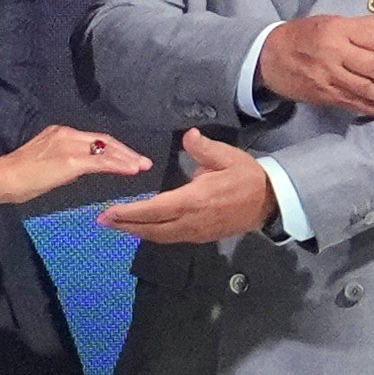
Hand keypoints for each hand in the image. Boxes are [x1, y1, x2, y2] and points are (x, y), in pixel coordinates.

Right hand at [0, 125, 150, 210]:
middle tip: (142, 162)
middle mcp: (65, 134)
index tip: (127, 158)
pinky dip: (119, 166)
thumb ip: (62, 165)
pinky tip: (131, 170)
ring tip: (141, 166)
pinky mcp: (70, 160)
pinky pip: (101, 162)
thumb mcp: (42, 166)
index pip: (93, 140)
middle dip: (126, 152)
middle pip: (104, 141)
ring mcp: (68, 146)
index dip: (113, 149)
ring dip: (127, 159)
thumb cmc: (13, 178)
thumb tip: (77, 171)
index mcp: (58, 134)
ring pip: (106, 150)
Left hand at [98, 129, 276, 244]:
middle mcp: (192, 220)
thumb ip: (204, 148)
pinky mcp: (201, 236)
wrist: (271, 202)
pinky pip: (171, 238)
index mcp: (195, 199)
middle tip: (102, 221)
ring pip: (160, 236)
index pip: (155, 209)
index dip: (130, 213)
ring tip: (117, 225)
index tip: (109, 212)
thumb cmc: (247, 177)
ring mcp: (196, 231)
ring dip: (137, 232)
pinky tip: (142, 229)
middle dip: (125, 225)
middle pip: (152, 228)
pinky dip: (153, 235)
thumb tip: (188, 135)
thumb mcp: (227, 156)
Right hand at [257, 9, 373, 116]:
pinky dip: (366, 107)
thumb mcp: (334, 22)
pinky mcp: (320, 92)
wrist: (267, 56)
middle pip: (372, 67)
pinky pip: (348, 102)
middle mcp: (333, 52)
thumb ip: (368, 23)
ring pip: (363, 88)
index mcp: (339, 30)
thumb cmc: (304, 35)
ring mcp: (326, 75)